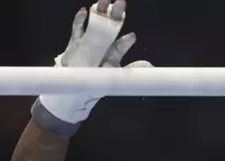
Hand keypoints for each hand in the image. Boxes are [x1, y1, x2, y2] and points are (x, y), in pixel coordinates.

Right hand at [38, 0, 151, 126]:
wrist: (74, 88)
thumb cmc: (96, 83)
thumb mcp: (115, 79)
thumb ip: (131, 72)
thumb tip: (150, 66)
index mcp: (113, 55)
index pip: (121, 45)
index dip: (126, 41)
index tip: (132, 36)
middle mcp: (104, 45)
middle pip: (111, 27)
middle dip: (116, 15)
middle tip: (121, 4)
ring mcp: (89, 42)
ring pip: (95, 24)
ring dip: (100, 12)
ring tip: (104, 1)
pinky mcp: (75, 43)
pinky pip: (77, 29)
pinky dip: (79, 20)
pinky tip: (83, 11)